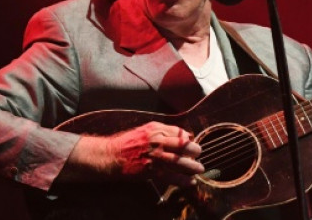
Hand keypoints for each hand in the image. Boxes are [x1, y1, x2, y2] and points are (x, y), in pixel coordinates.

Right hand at [68, 122, 202, 186]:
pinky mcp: (151, 171)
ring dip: (192, 166)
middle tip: (199, 154)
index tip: (193, 143)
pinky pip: (171, 176)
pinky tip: (189, 182)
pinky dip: (183, 180)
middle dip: (194, 151)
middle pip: (183, 145)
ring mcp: (154, 156)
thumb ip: (163, 131)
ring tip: (199, 169)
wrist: (112, 156)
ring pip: (180, 162)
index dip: (189, 138)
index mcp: (156, 129)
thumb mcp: (145, 130)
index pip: (179, 132)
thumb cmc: (128, 143)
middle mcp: (157, 141)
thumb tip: (183, 135)